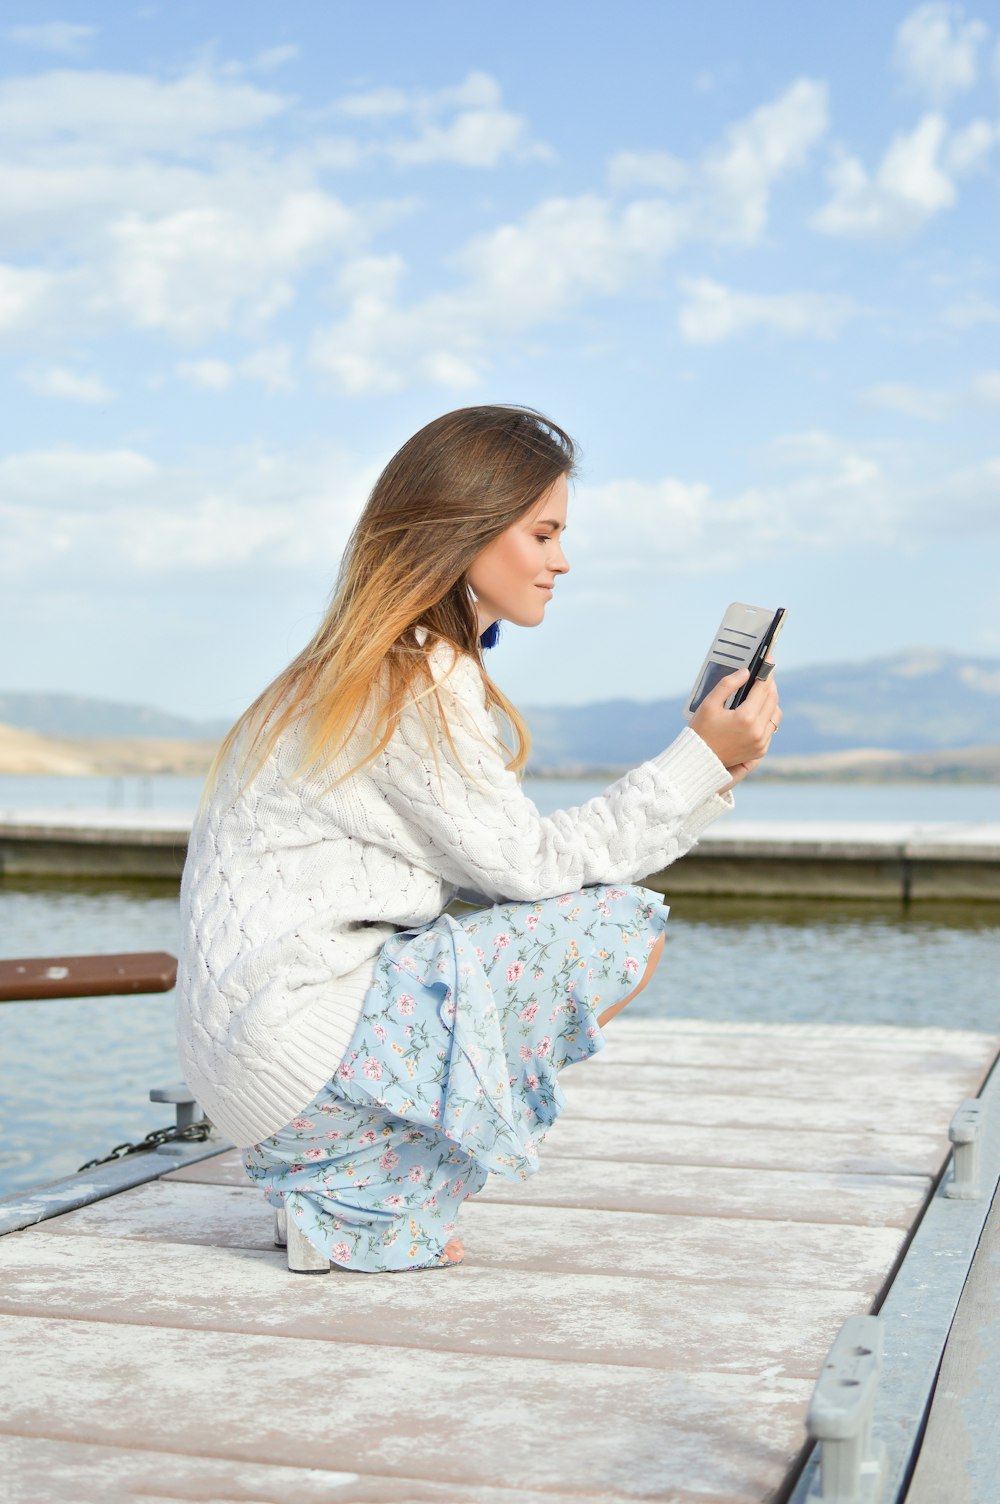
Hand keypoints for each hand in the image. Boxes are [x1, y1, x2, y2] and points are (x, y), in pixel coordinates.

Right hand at [688, 663, 781, 793]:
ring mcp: (761, 742)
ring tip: (763, 691)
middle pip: (773, 700)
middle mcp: (757, 731)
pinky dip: (768, 716)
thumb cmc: (701, 730)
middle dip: (770, 684)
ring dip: (771, 700)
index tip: (769, 661)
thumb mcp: (709, 704)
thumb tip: (746, 672)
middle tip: (765, 674)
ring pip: (775, 714)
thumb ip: (728, 684)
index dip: (767, 672)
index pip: (763, 689)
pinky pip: (771, 728)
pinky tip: (759, 709)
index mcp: (745, 718)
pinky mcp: (760, 750)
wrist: (699, 760)